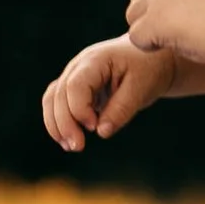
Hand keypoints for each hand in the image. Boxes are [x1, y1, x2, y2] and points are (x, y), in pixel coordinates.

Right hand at [43, 34, 174, 152]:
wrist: (152, 57)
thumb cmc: (148, 68)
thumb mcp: (141, 88)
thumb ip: (121, 109)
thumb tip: (101, 132)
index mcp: (95, 60)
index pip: (75, 86)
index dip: (79, 109)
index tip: (93, 127)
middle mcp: (79, 66)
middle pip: (58, 94)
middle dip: (64, 123)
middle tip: (78, 147)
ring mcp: (75, 75)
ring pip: (52, 99)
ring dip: (56, 125)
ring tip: (70, 147)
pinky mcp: (76, 88)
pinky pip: (58, 104)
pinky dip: (59, 122)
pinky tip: (68, 141)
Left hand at [126, 0, 204, 62]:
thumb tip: (170, 8)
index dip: (156, 3)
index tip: (174, 15)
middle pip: (136, 0)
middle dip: (149, 16)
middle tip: (174, 29)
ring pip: (133, 17)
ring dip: (149, 30)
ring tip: (175, 37)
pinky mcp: (153, 20)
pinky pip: (136, 37)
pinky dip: (150, 45)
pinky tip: (171, 45)